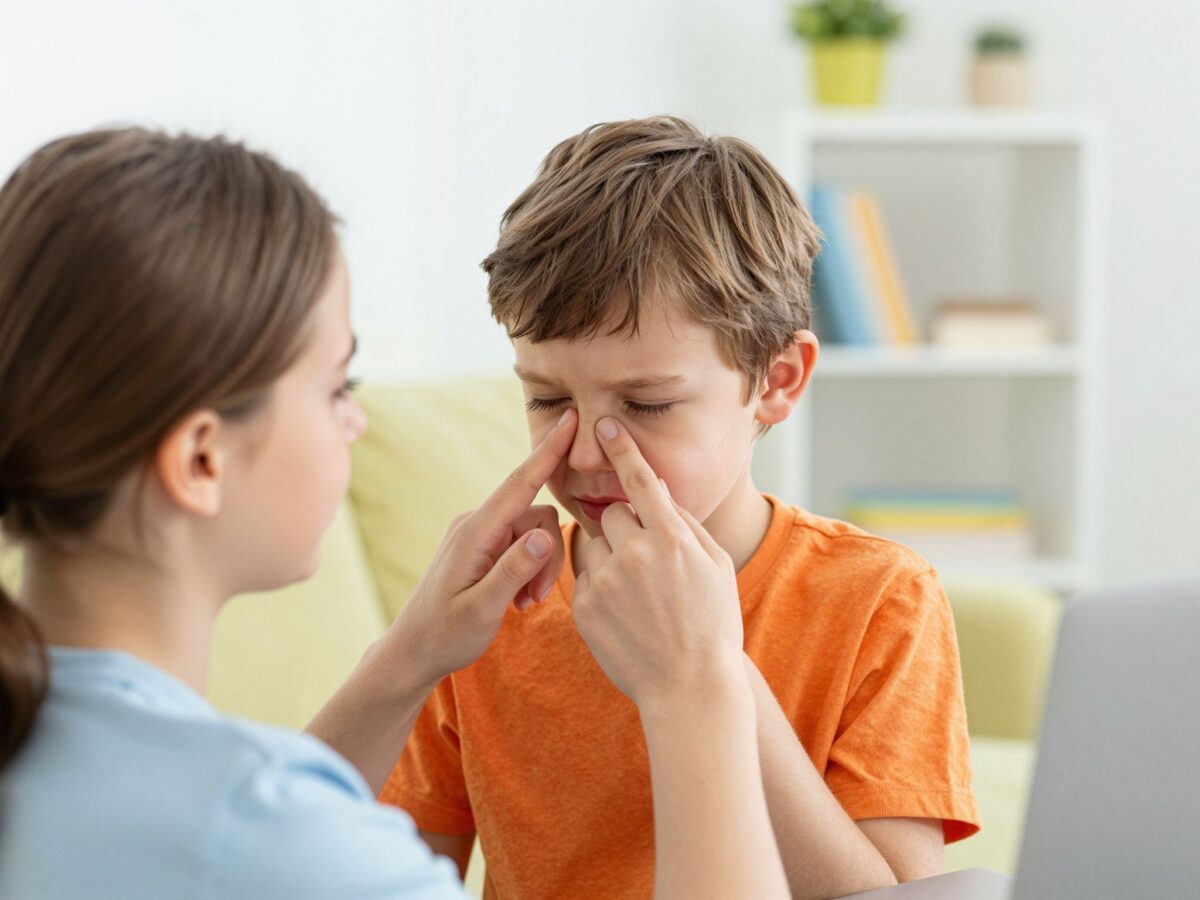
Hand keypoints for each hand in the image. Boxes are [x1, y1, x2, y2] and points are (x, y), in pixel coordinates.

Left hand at [392, 409, 576, 686]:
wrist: (412, 652)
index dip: (549, 451)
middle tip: (536, 600)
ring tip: (524, 603)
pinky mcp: (483, 547)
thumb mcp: (482, 610)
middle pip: (538, 517)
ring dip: (539, 568)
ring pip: (534, 534)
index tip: (572, 419)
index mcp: (475, 532)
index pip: (521, 482)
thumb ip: (515, 569)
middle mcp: (477, 524)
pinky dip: (529, 570)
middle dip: (548, 556)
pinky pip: (521, 545)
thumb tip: (547, 533)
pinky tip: (518, 599)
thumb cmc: (444, 636)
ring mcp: (479, 534)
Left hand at [572, 417, 743, 708]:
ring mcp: (606, 581)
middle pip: (611, 513)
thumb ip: (684, 523)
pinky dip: (600, 586)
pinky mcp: (584, 606)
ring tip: (636, 592)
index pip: (639, 480)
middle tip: (645, 560)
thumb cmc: (712, 624)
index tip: (604, 425)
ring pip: (594, 543)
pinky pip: (585, 577)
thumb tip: (657, 490)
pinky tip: (625, 613)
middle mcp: (634, 553)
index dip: (621, 449)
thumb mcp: (715, 566)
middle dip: (624, 526)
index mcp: (671, 538)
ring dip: (610, 555)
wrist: (690, 688)